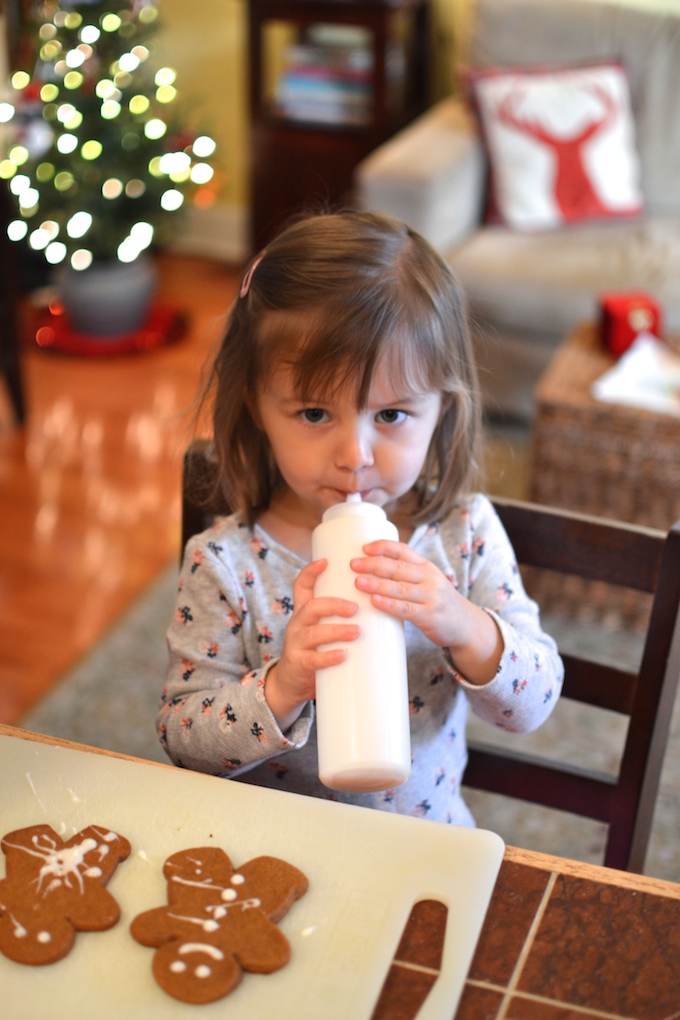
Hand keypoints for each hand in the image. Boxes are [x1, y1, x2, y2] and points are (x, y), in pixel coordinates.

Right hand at [264, 559, 359, 729]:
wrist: (291, 683)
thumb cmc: (316, 650)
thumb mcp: (322, 628)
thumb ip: (342, 617)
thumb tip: (381, 603)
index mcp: (304, 612)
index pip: (302, 586)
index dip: (311, 572)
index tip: (326, 561)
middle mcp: (298, 624)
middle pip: (311, 607)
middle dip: (333, 604)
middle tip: (355, 607)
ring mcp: (296, 644)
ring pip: (313, 633)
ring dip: (336, 631)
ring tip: (356, 631)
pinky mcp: (299, 664)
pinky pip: (312, 659)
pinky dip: (328, 657)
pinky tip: (342, 656)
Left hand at [351, 540, 502, 684]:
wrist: (465, 624)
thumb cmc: (437, 602)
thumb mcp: (427, 582)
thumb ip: (405, 576)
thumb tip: (368, 572)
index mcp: (426, 566)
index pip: (403, 550)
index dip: (383, 546)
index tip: (364, 548)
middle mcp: (429, 578)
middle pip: (398, 567)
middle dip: (373, 564)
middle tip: (353, 564)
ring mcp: (430, 596)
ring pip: (399, 587)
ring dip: (376, 584)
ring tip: (357, 582)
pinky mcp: (429, 615)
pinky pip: (405, 609)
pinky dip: (388, 604)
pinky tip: (374, 601)